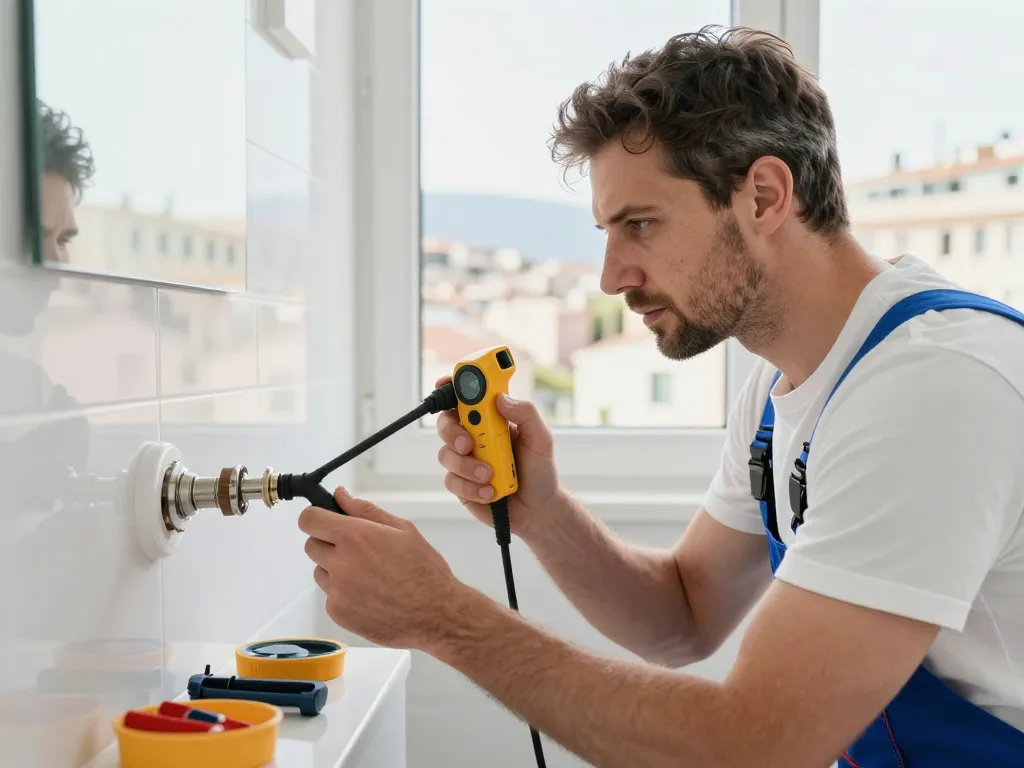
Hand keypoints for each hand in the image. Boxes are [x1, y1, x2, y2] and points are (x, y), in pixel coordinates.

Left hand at [299, 487, 467, 649]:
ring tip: (369, 576)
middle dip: (328, 543)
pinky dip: (344, 594)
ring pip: (321, 572)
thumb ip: (366, 510)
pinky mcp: (338, 613)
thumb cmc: (424, 570)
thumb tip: (340, 495)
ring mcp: (337, 592)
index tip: (325, 520)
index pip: (309, 519)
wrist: (436, 615)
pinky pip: (330, 596)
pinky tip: (370, 595)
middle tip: (357, 549)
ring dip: (335, 570)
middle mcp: (341, 564)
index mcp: (355, 537)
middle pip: (311, 545)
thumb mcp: (403, 530)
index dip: (316, 517)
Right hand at [433, 376, 558, 537]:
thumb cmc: (539, 470)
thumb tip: (501, 398)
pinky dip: (471, 487)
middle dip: (452, 431)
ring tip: (490, 476)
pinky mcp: (461, 484)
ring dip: (467, 466)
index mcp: (491, 419)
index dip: (452, 386)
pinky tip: (490, 492)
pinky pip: (452, 481)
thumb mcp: (541, 439)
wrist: (538, 509)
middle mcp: (474, 436)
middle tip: (468, 444)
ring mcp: (465, 460)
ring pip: (446, 454)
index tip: (446, 383)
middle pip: (445, 422)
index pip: (467, 396)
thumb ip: (526, 414)